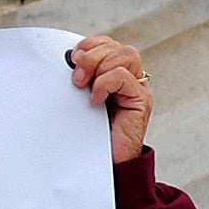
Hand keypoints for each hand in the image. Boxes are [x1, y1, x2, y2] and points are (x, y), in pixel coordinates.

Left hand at [68, 35, 153, 161]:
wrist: (107, 164)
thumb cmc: (91, 134)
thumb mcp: (80, 100)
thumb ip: (79, 79)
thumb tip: (66, 61)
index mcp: (116, 74)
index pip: (109, 44)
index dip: (91, 44)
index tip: (71, 58)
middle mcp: (131, 79)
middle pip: (118, 47)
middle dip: (92, 55)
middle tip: (76, 77)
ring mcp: (138, 89)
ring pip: (126, 55)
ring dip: (100, 65)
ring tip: (85, 86)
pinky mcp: (141, 102)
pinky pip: (125, 77)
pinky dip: (105, 83)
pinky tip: (95, 100)